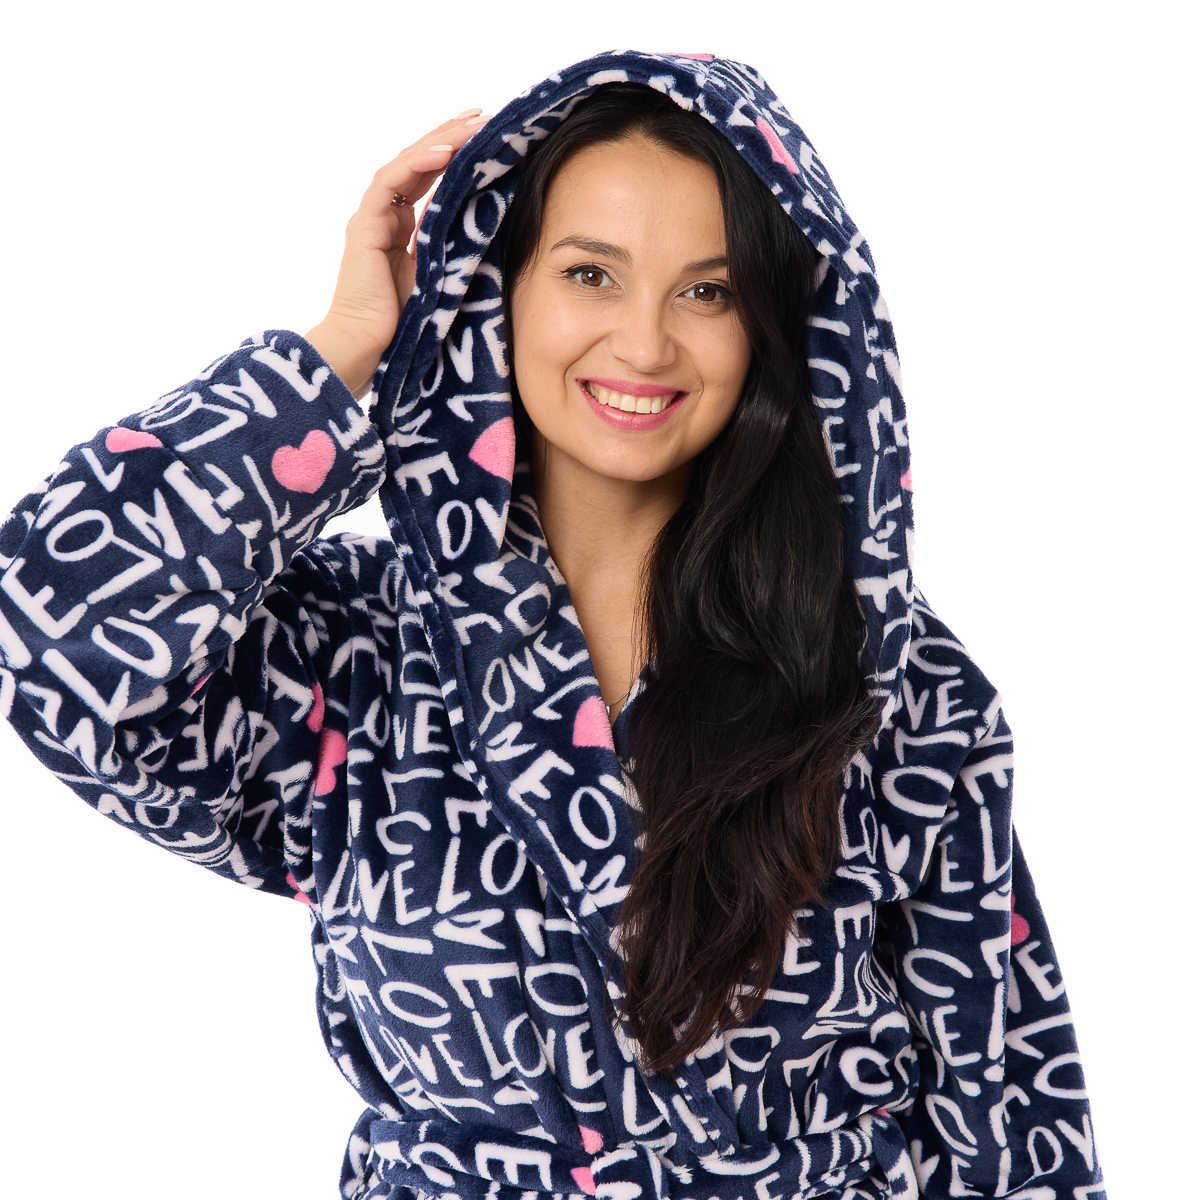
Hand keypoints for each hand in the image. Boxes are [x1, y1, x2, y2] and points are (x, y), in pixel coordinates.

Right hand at [306, 108, 490, 398]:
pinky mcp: (364, 228)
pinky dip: (415, 164)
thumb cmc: (406, 330)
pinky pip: (389, 184)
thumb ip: (459, 256)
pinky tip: (442, 151)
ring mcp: (372, 220)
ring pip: (405, 165)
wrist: (367, 352)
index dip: (456, 157)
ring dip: (438, 142)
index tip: (486, 137)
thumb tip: (499, 239)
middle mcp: (385, 218)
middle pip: (418, 164)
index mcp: (403, 230)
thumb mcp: (444, 283)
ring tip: (470, 124)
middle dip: (450, 137)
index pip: (429, 180)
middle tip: (483, 116)